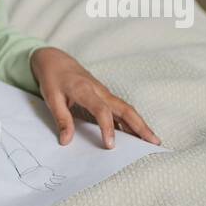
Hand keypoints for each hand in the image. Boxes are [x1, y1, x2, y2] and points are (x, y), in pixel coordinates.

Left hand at [30, 47, 160, 148]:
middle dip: (140, 125)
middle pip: (124, 108)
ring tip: (153, 141)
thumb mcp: (51, 98)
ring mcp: (104, 92)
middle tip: (154, 143)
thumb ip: (61, 119)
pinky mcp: (105, 95)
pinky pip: (121, 109)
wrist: (55, 60)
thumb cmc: (52, 78)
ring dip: (140, 124)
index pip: (101, 110)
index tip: (110, 145)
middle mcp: (99, 90)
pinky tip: (135, 135)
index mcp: (84, 90)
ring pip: (126, 108)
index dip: (107, 128)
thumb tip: (66, 141)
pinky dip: (131, 121)